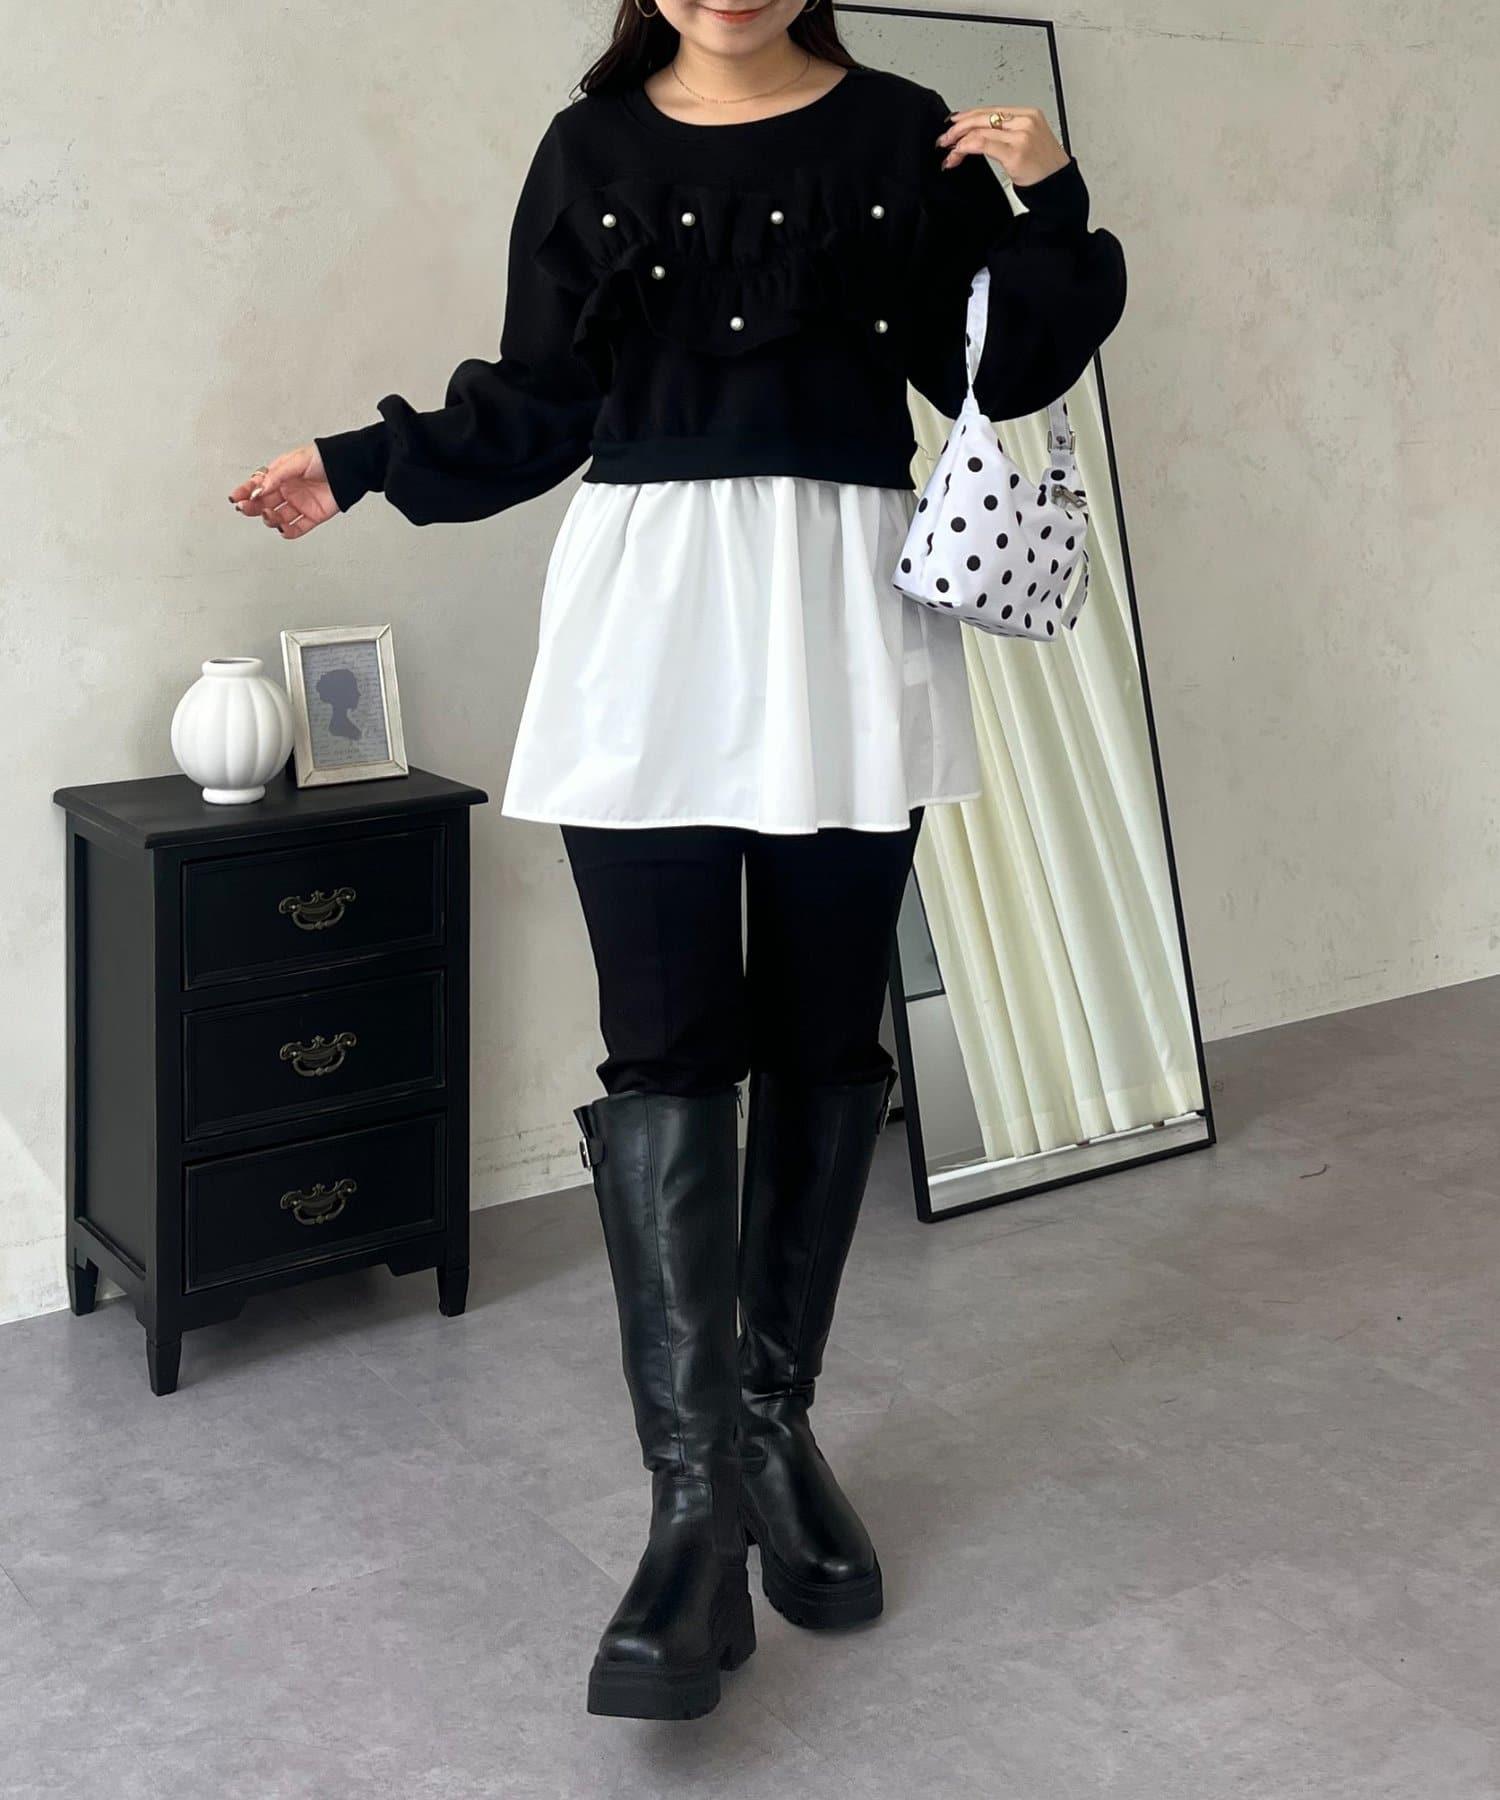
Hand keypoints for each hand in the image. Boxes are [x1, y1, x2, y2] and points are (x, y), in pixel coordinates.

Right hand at [228, 444, 337, 539]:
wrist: (349, 467)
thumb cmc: (325, 458)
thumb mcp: (296, 461)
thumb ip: (277, 475)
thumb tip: (260, 488)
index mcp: (281, 475)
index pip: (258, 485)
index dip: (245, 491)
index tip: (235, 498)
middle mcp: (288, 490)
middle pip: (264, 503)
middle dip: (253, 506)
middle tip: (246, 508)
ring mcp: (299, 504)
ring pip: (278, 517)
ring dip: (270, 518)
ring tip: (269, 514)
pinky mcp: (312, 516)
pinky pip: (298, 528)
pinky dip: (289, 532)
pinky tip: (283, 529)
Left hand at [936, 105, 1069, 185]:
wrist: (1058, 187)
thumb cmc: (1043, 168)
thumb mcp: (1027, 141)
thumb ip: (1006, 134)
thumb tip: (977, 134)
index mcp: (1028, 114)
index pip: (991, 110)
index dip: (968, 115)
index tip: (953, 125)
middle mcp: (1025, 121)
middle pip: (982, 117)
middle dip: (958, 128)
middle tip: (944, 139)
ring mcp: (1021, 135)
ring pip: (980, 130)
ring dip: (959, 141)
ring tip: (949, 152)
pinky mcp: (1015, 152)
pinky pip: (983, 144)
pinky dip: (965, 148)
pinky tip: (958, 155)